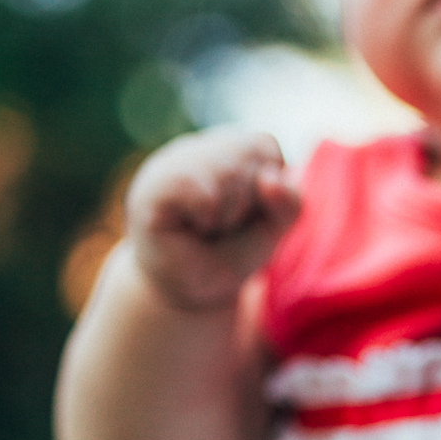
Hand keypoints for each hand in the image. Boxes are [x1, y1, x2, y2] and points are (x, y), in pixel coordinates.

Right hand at [125, 127, 301, 310]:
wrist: (191, 294)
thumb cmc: (229, 254)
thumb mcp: (273, 229)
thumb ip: (289, 202)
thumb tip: (270, 178)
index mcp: (223, 149)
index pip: (263, 145)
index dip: (268, 187)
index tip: (245, 214)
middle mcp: (194, 149)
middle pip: (248, 153)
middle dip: (249, 202)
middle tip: (224, 225)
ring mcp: (169, 164)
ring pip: (227, 170)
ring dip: (229, 213)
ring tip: (209, 227)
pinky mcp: (151, 188)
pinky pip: (199, 187)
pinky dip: (209, 215)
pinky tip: (195, 226)